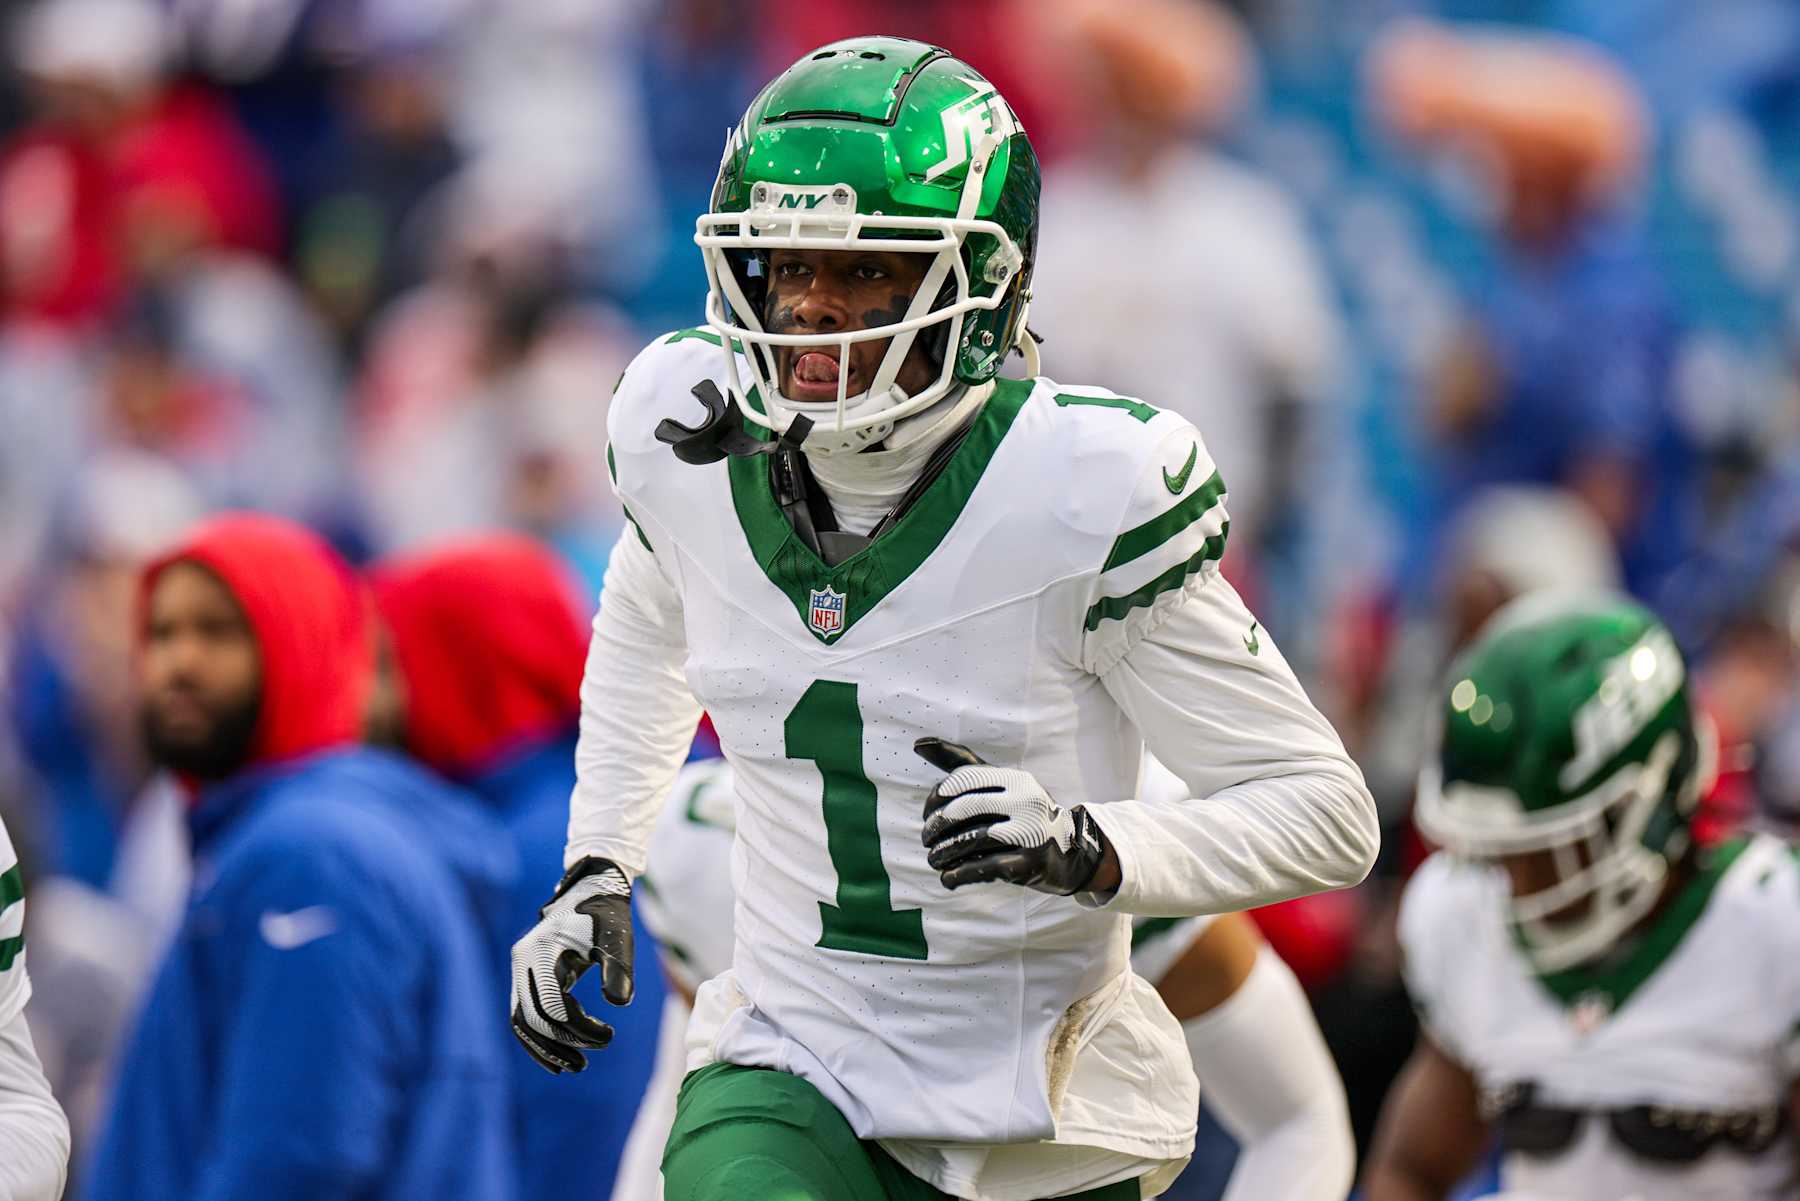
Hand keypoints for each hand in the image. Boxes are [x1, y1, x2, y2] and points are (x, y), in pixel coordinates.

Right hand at [510, 857, 634, 1073]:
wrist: (590, 892)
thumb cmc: (607, 915)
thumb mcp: (617, 938)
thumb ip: (619, 969)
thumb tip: (619, 1003)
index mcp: (541, 952)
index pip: (552, 1005)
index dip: (579, 1028)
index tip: (608, 1037)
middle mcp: (523, 963)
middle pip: (533, 1018)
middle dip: (562, 1043)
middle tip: (590, 1060)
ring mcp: (520, 971)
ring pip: (522, 1021)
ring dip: (546, 1048)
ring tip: (575, 1067)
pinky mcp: (526, 978)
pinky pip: (524, 1015)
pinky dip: (538, 1038)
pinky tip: (558, 1057)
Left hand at [915, 739, 1109, 895]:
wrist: (1071, 853)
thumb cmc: (1022, 814)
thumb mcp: (1000, 785)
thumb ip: (961, 764)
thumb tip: (919, 743)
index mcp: (1014, 779)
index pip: (963, 780)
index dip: (935, 798)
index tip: (926, 815)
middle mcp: (1024, 801)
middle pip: (962, 810)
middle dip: (935, 827)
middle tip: (926, 840)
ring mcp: (1029, 832)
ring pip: (969, 840)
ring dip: (942, 854)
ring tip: (933, 860)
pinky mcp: (1029, 864)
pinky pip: (983, 867)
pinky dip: (958, 874)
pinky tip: (947, 878)